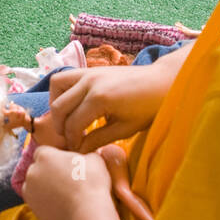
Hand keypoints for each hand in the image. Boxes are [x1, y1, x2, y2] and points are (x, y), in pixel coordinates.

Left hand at [21, 145, 113, 219]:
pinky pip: (38, 203)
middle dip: (48, 173)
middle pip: (38, 169)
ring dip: (45, 188)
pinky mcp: (34, 209)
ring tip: (63, 194)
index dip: (54, 158)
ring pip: (35, 187)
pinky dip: (46, 203)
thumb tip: (87, 159)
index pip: (43, 152)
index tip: (65, 165)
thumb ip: (85, 156)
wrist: (87, 211)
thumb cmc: (91, 182)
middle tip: (66, 180)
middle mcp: (32, 172)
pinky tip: (61, 205)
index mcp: (44, 156)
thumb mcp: (94, 160)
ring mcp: (30, 192)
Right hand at [47, 65, 169, 153]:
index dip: (72, 141)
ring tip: (67, 120)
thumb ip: (98, 139)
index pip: (73, 124)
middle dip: (60, 127)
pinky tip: (73, 105)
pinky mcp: (91, 69)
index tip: (76, 151)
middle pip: (59, 107)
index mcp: (99, 98)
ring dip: (57, 104)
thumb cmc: (149, 108)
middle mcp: (90, 82)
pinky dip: (62, 90)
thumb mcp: (125, 129)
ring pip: (57, 85)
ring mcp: (89, 72)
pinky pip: (66, 77)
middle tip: (69, 140)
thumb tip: (79, 151)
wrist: (163, 82)